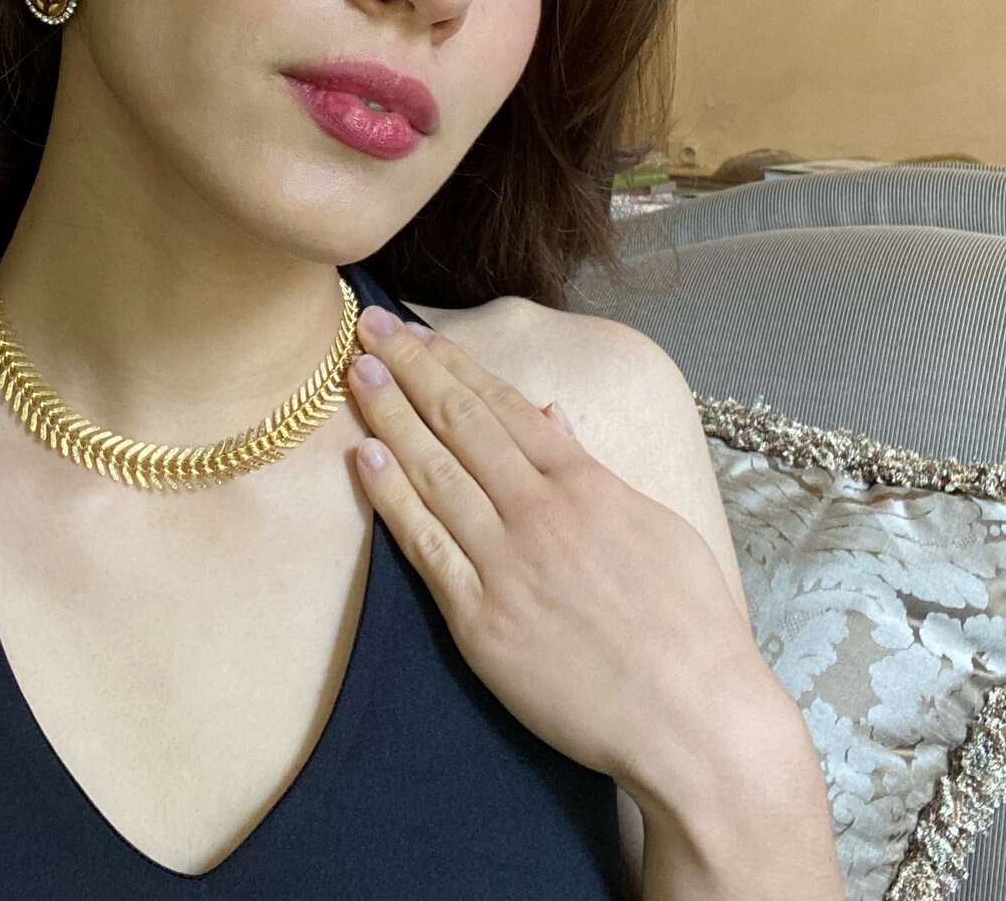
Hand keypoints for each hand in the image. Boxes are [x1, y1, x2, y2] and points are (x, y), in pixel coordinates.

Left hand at [346, 305, 767, 802]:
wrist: (698, 725)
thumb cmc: (691, 628)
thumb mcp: (657, 527)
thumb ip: (594, 468)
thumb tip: (553, 414)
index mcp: (585, 485)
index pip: (503, 405)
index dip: (452, 363)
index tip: (414, 330)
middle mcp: (540, 513)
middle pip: (460, 423)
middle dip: (409, 367)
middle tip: (368, 325)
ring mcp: (506, 566)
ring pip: (435, 473)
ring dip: (389, 415)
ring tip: (353, 372)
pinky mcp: (481, 623)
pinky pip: (426, 547)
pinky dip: (392, 498)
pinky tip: (364, 456)